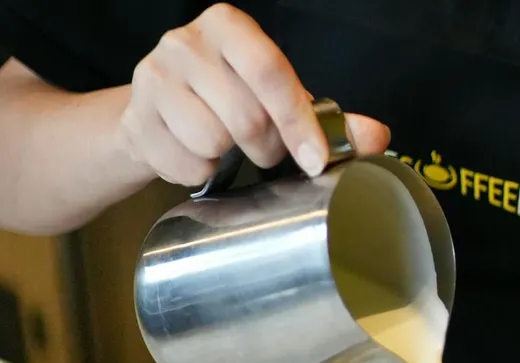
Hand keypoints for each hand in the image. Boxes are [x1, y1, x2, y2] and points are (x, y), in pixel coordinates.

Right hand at [120, 2, 389, 185]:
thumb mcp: (279, 100)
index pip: (272, 73)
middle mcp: (186, 42)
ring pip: (212, 142)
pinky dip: (198, 172)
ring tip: (225, 147)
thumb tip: (377, 137)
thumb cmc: (229, 101)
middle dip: (265, 148)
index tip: (315, 160)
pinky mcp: (135, 118)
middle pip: (246, 118)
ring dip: (228, 160)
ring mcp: (153, 77)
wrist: (157, 116)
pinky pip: (184, 165)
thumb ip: (328, 119)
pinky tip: (195, 154)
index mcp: (229, 27)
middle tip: (262, 149)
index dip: (298, 123)